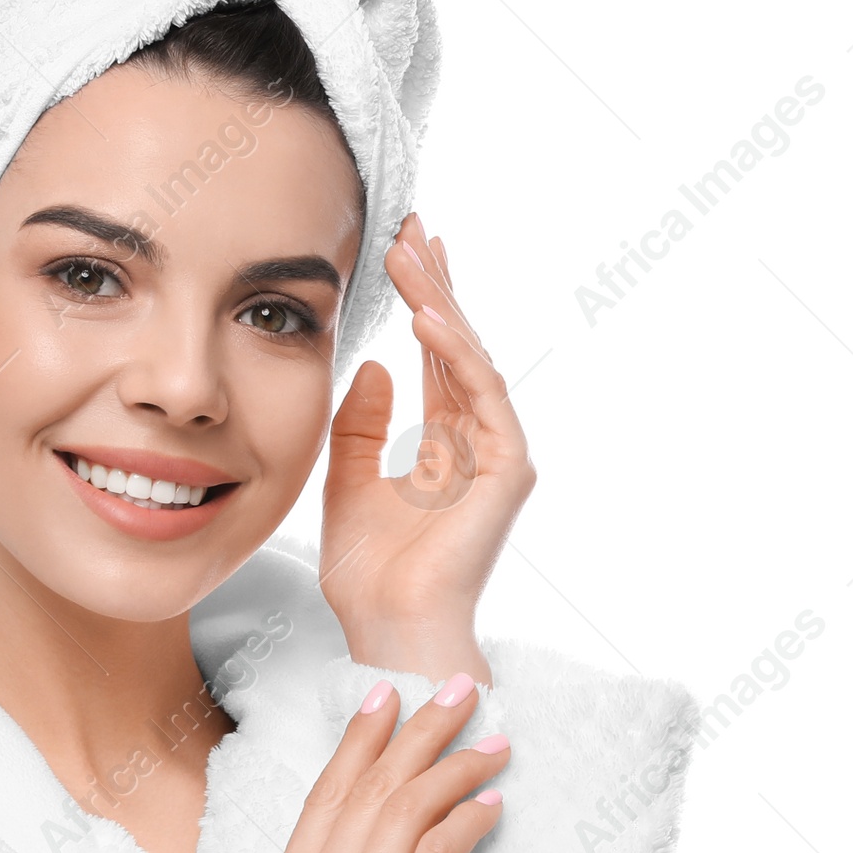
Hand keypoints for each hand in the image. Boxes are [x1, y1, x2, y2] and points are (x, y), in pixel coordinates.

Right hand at [256, 671, 506, 852]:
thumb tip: (389, 836)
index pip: (323, 799)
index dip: (358, 743)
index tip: (388, 698)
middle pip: (366, 791)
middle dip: (415, 732)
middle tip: (459, 689)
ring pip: (405, 810)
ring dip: (455, 766)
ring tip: (495, 741)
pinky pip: (440, 850)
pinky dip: (470, 817)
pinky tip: (495, 805)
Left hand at [319, 218, 535, 683]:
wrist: (388, 628)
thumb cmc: (370, 575)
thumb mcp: (345, 483)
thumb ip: (358, 426)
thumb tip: (372, 365)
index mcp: (442, 445)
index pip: (435, 357)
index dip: (422, 302)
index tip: (404, 247)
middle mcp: (475, 442)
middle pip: (457, 346)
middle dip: (436, 284)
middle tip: (414, 224)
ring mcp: (496, 454)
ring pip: (470, 359)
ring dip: (440, 303)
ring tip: (413, 252)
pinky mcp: (507, 471)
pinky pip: (482, 398)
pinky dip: (455, 356)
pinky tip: (427, 319)